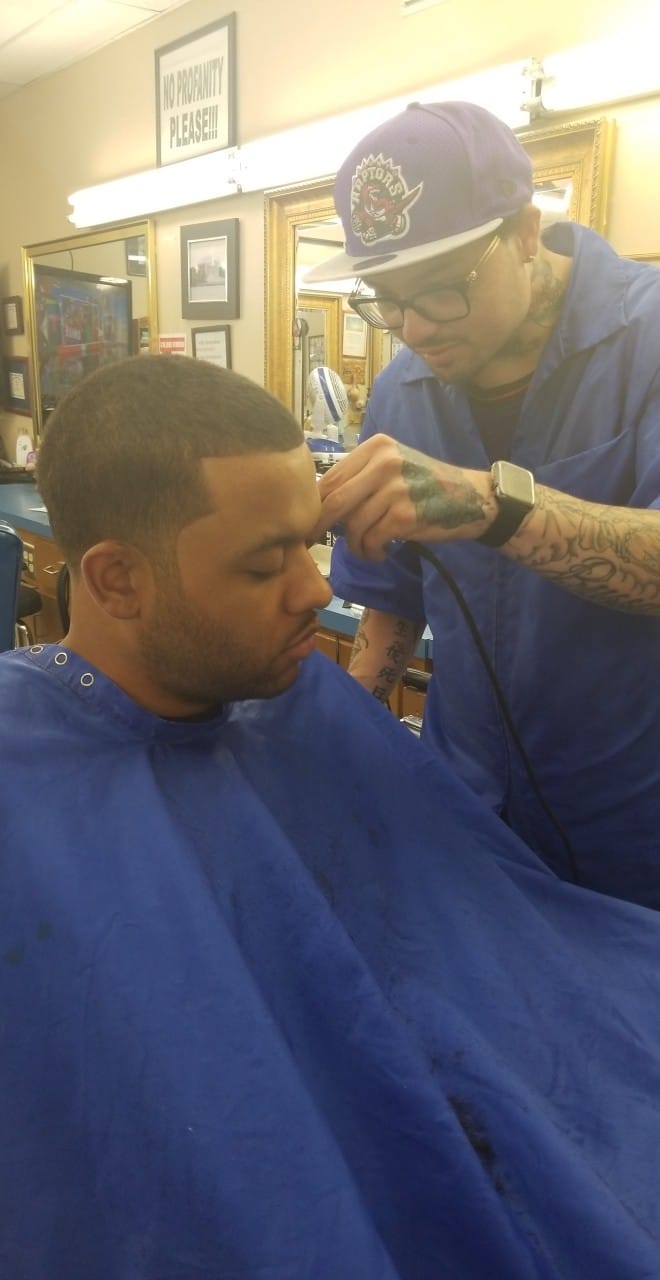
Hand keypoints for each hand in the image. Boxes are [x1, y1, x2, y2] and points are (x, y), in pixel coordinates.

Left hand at [313, 434, 494, 558]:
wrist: (470, 498)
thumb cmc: (425, 486)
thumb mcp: (392, 468)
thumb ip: (359, 478)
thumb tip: (317, 503)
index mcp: (376, 447)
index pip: (331, 478)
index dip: (315, 505)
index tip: (308, 522)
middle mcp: (384, 462)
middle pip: (335, 501)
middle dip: (320, 526)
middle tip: (312, 541)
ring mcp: (396, 488)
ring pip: (353, 525)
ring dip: (355, 545)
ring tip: (367, 548)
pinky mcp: (405, 515)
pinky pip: (372, 540)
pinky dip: (371, 552)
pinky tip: (381, 552)